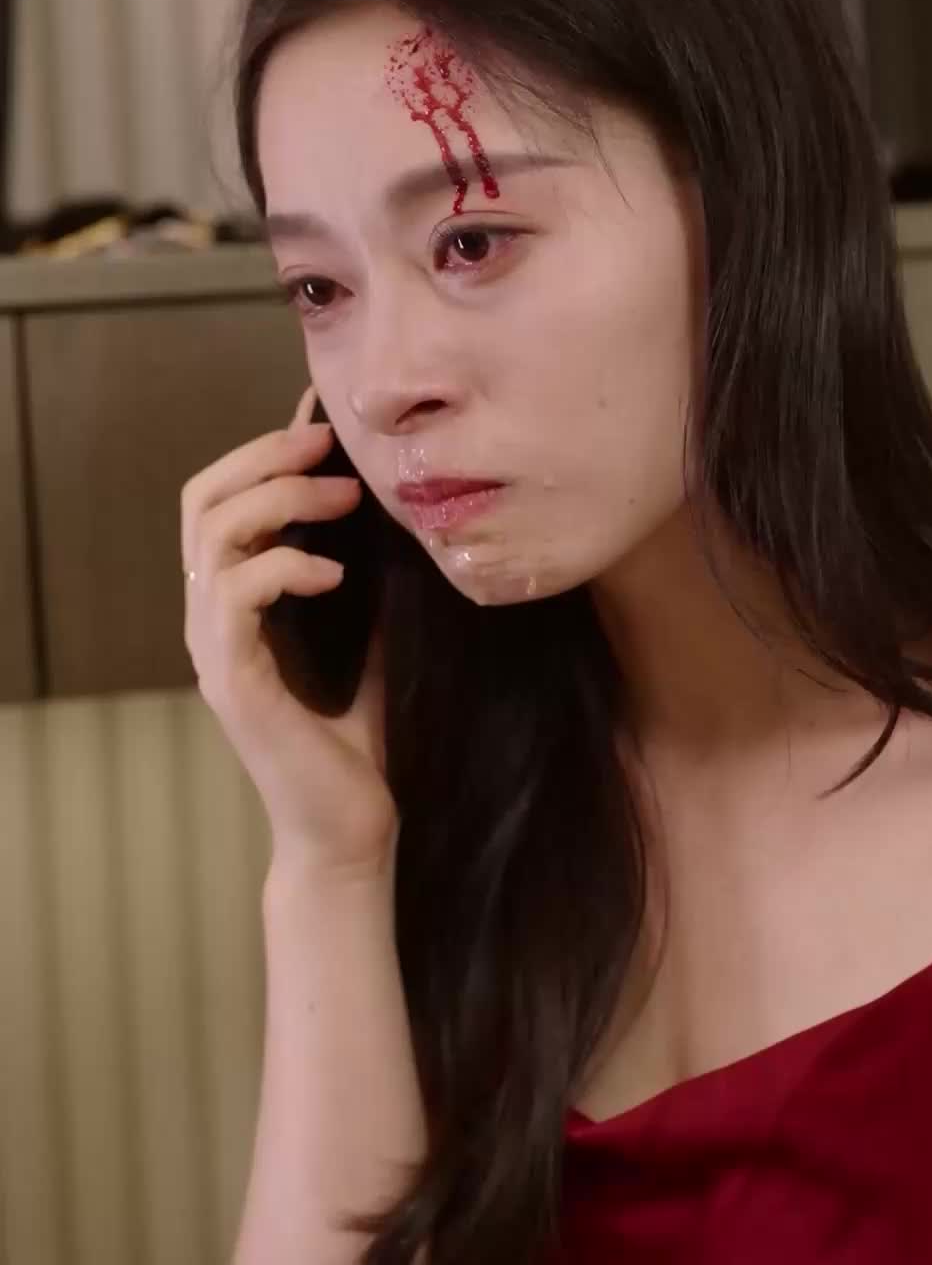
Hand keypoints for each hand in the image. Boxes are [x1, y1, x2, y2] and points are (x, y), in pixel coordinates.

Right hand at [181, 385, 395, 874]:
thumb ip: (368, 584)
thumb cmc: (360, 743)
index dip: (260, 453)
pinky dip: (283, 568)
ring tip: (344, 504)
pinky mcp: (234, 684)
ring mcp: (215, 651)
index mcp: (233, 603)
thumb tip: (398, 514)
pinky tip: (333, 574)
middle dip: (262, 458)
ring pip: (211, 538)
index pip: (216, 499)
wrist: (351, 834)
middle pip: (199, 500)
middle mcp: (211, 620)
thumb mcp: (370, 641)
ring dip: (279, 503)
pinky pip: (234, 596)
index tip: (324, 431)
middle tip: (328, 448)